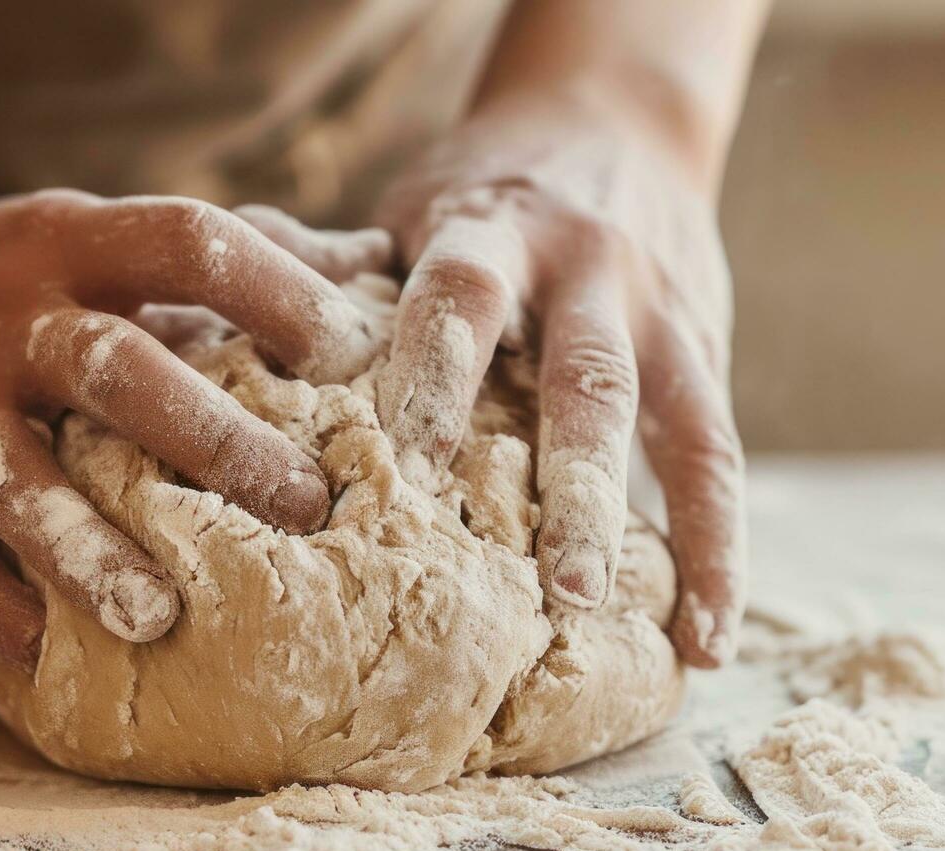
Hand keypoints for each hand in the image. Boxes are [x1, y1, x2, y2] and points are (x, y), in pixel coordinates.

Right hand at [0, 192, 375, 668]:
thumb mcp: (74, 240)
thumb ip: (213, 253)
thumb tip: (372, 254)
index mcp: (66, 246)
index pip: (188, 242)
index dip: (277, 291)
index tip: (352, 353)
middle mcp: (7, 321)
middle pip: (121, 369)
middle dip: (217, 440)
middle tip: (306, 505)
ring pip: (22, 482)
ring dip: (93, 550)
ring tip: (162, 616)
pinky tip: (40, 649)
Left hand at [375, 98, 745, 667]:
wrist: (617, 114)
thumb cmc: (484, 192)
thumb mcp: (414, 204)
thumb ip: (340, 261)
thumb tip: (223, 297)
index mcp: (493, 232)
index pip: (463, 300)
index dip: (435, 379)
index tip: (401, 470)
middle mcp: (588, 272)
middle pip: (586, 380)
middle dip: (570, 482)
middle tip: (550, 587)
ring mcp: (657, 315)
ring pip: (666, 428)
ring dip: (650, 530)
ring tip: (623, 627)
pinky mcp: (704, 353)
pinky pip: (718, 459)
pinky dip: (720, 553)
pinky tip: (707, 642)